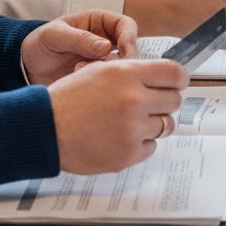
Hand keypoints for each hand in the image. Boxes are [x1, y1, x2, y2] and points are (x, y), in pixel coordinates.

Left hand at [21, 10, 138, 85]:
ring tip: (81, 73)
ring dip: (109, 74)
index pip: (127, 26)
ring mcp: (103, 62)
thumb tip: (107, 47)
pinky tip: (85, 87)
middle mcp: (106, 41)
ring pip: (123, 69)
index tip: (124, 52)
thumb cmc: (40, 44)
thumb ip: (79, 39)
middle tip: (105, 69)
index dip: (130, 38)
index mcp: (99, 22)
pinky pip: (111, 84)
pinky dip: (103, 86)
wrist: (27, 69)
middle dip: (123, 61)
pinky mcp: (99, 81)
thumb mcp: (55, 36)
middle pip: (131, 50)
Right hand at [48, 58, 187, 174]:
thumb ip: (131, 71)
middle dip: (165, 101)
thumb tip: (158, 76)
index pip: (175, 73)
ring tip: (133, 122)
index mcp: (127, 74)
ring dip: (154, 123)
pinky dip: (141, 143)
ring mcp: (133, 129)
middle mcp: (134, 100)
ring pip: (166, 125)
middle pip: (174, 100)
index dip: (179, 78)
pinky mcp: (128, 154)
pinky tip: (122, 137)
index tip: (177, 83)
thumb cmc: (68, 98)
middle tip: (151, 103)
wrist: (46, 128)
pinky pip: (151, 147)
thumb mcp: (99, 70)